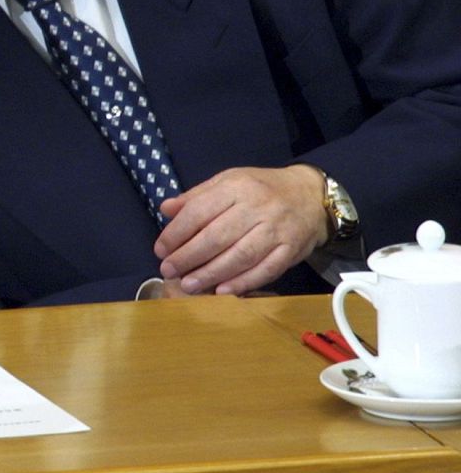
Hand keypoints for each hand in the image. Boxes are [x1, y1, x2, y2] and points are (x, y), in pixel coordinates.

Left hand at [152, 165, 328, 295]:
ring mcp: (277, 230)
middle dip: (189, 257)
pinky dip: (243, 283)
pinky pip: (266, 270)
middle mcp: (257, 207)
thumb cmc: (261, 189)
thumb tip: (166, 209)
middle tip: (169, 271)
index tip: (160, 250)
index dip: (176, 233)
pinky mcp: (291, 250)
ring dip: (211, 274)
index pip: (199, 211)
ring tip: (189, 285)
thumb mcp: (228, 181)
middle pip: (217, 236)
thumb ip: (196, 196)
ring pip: (240, 256)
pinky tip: (222, 291)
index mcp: (237, 187)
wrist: (311, 195)